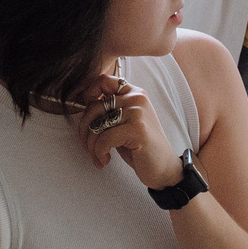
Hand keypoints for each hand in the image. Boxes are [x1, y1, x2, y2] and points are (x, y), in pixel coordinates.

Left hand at [74, 72, 181, 188]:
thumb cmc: (140, 147)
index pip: (103, 80)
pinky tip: (105, 160)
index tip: (87, 115)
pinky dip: (100, 153)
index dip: (88, 94)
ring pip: (96, 124)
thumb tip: (83, 104)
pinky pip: (104, 139)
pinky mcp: (137, 130)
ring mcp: (137, 112)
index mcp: (134, 93)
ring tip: (98, 157)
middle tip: (89, 147)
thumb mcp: (124, 123)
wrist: (164, 167)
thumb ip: (109, 111)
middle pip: (93, 106)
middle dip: (84, 130)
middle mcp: (136, 98)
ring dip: (91, 146)